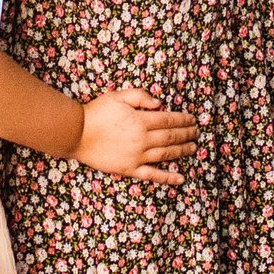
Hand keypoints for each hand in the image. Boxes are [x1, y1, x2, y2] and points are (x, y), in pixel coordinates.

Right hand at [76, 85, 198, 184]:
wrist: (76, 133)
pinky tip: (181, 178)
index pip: (169, 120)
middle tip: (197, 132)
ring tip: (193, 148)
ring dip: (182, 151)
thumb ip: (140, 96)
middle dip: (187, 134)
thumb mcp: (118, 96)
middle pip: (171, 137)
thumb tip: (160, 104)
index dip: (183, 119)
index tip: (192, 119)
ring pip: (166, 154)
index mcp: (140, 121)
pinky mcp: (129, 169)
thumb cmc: (96, 112)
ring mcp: (136, 156)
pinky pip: (153, 175)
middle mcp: (142, 140)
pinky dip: (168, 177)